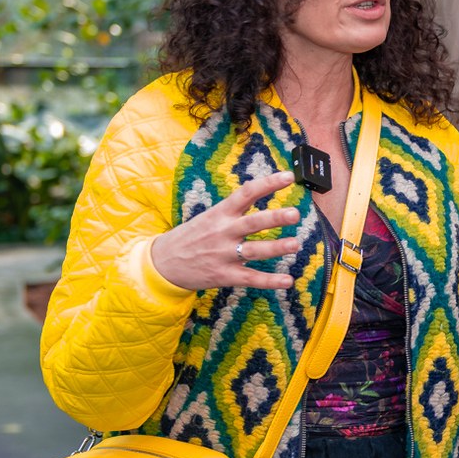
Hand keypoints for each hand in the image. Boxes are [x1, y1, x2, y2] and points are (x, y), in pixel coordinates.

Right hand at [149, 170, 301, 291]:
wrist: (163, 263)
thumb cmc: (191, 236)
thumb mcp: (209, 216)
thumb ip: (233, 208)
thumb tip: (258, 190)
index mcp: (220, 213)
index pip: (246, 193)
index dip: (268, 183)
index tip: (289, 176)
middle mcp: (223, 232)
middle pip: (252, 222)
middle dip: (275, 218)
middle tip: (295, 214)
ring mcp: (224, 255)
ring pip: (254, 251)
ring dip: (276, 248)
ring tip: (295, 244)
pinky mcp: (224, 275)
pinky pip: (250, 278)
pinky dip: (270, 281)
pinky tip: (287, 281)